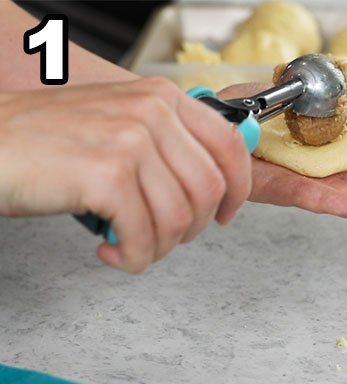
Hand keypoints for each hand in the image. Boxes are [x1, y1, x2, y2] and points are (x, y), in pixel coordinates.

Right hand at [0, 77, 251, 272]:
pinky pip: (144, 236)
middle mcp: (150, 113)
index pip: (230, 146)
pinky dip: (131, 257)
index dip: (237, 191)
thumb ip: (164, 144)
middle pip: (208, 191)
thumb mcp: (116, 123)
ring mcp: (130, 142)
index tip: (223, 215)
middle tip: (159, 238)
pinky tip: (111, 251)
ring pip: (178, 219)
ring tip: (128, 245)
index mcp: (159, 97)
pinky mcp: (108, 176)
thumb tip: (211, 182)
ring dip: (155, 247)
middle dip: (188, 228)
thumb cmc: (44, 141)